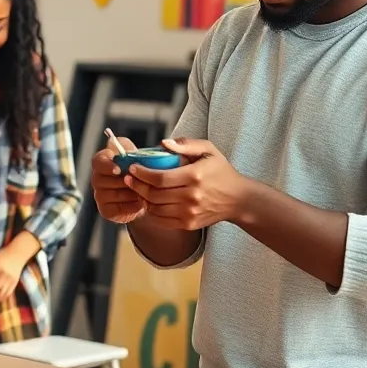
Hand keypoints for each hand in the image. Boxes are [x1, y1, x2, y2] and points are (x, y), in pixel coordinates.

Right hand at [91, 135, 145, 222]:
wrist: (147, 194)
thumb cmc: (143, 172)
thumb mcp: (143, 158)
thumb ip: (141, 151)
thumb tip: (160, 145)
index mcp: (104, 161)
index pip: (98, 161)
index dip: (107, 166)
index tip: (119, 169)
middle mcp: (98, 178)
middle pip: (104, 179)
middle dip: (123, 181)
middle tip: (138, 181)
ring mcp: (100, 195)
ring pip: (113, 194)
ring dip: (130, 193)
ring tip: (144, 191)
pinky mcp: (106, 210)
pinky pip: (117, 208)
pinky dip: (131, 205)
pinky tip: (140, 202)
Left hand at [125, 137, 247, 230]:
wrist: (238, 199)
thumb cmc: (221, 172)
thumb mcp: (209, 150)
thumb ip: (186, 144)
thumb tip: (163, 143)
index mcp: (195, 176)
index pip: (160, 177)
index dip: (142, 173)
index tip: (133, 168)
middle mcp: (191, 197)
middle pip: (154, 194)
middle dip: (136, 185)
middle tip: (128, 178)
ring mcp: (189, 213)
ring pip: (155, 208)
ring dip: (142, 198)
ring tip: (137, 189)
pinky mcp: (188, 224)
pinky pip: (161, 220)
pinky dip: (151, 211)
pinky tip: (148, 201)